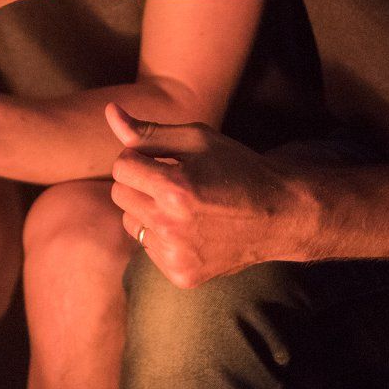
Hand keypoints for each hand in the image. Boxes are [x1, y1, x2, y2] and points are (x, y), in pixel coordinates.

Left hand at [105, 103, 305, 287]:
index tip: (162, 159)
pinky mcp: (181, 275)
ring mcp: (176, 256)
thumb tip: (110, 112)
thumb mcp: (197, 139)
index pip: (122, 166)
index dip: (139, 157)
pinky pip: (147, 248)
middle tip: (171, 179)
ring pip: (130, 223)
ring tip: (182, 204)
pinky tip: (190, 228)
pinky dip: (161, 235)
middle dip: (138, 182)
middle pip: (119, 195)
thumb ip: (149, 131)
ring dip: (147, 209)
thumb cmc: (236, 168)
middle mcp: (172, 227)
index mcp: (175, 189)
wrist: (278, 214)